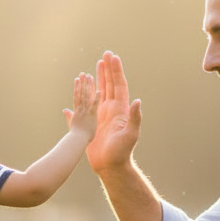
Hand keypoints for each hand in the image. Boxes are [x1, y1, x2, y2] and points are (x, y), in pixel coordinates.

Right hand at [63, 72, 100, 141]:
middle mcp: (81, 110)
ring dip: (87, 86)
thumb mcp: (71, 125)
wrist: (76, 145)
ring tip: (88, 76)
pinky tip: (99, 90)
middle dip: (83, 83)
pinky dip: (96, 98)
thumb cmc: (75, 139)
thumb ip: (69, 117)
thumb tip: (65, 110)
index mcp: (78, 112)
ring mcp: (85, 113)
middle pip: (82, 94)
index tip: (78, 79)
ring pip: (86, 97)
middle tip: (83, 74)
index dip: (79, 88)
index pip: (78, 97)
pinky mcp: (91, 117)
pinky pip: (94, 106)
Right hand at [85, 51, 141, 173]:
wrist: (111, 166)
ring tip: (97, 64)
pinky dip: (87, 94)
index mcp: (121, 110)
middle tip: (106, 54)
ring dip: (100, 77)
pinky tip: (82, 88)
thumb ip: (135, 118)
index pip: (119, 86)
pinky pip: (90, 103)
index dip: (116, 71)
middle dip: (109, 69)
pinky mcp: (96, 121)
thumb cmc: (121, 152)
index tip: (113, 57)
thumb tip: (137, 101)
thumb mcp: (130, 135)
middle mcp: (113, 110)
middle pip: (111, 84)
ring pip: (101, 91)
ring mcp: (104, 115)